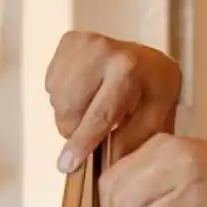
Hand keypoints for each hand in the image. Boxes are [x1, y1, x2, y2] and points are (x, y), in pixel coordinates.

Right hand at [45, 31, 181, 174]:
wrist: (150, 61)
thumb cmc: (154, 95)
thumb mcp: (154, 120)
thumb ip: (129, 143)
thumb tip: (101, 165)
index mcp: (129, 70)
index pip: (99, 114)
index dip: (81, 142)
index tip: (66, 165)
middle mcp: (104, 50)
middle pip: (70, 110)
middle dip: (76, 131)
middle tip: (93, 132)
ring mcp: (83, 43)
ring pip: (57, 100)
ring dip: (69, 115)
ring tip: (92, 109)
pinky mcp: (69, 41)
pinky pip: (52, 85)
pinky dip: (64, 96)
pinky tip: (85, 92)